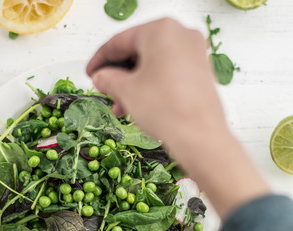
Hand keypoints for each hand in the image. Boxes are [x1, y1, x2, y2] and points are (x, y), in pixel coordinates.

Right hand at [86, 18, 223, 146]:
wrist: (200, 138)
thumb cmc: (169, 110)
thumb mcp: (127, 91)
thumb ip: (108, 79)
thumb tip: (102, 77)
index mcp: (161, 30)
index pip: (120, 40)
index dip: (100, 59)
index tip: (91, 71)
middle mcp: (182, 35)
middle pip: (139, 51)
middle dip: (118, 74)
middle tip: (104, 88)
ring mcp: (195, 53)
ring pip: (154, 63)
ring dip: (134, 83)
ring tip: (120, 104)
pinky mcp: (201, 71)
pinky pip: (169, 72)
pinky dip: (152, 85)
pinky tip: (139, 104)